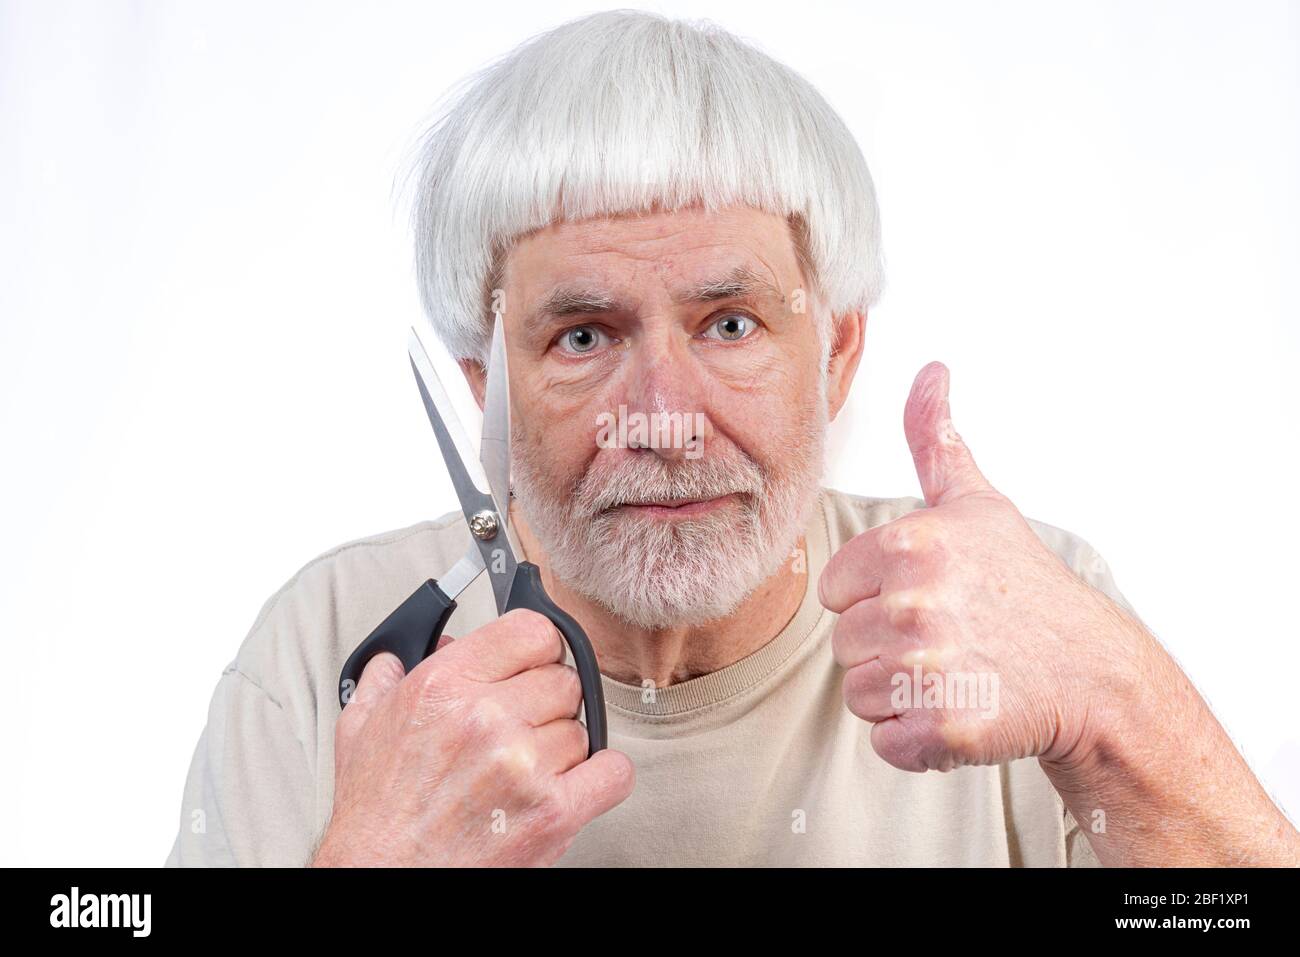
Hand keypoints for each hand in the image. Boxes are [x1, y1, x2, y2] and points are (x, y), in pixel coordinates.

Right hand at [312, 608, 633, 865]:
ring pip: (584, 728)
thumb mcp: (361, 726)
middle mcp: (486, 719)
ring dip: (562, 748)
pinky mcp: (553, 813)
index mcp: (444, 686)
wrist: (382, 877)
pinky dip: (602, 777)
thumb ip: (389, 676)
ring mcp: (524, 766)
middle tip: (519, 728)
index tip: (531, 663)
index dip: (537, 647)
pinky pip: (614, 772)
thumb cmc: (375, 814)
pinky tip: (574, 783)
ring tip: (525, 770)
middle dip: (545, 703)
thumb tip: (411, 649)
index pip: (532, 630)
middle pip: (564, 679)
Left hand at [819, 362, 1146, 772]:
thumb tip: (931, 371)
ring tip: (956, 673)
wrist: (1093, 675)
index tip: (927, 598)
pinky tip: (961, 711)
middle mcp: (913, 603)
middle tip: (949, 640)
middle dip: (887, 649)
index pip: (834, 589)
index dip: (874, 598)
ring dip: (900, 695)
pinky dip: (917, 740)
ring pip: (858, 694)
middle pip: (843, 644)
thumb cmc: (1026, 588)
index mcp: (908, 545)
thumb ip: (936, 440)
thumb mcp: (978, 505)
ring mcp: (928, 669)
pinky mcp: (943, 729)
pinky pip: (886, 742)